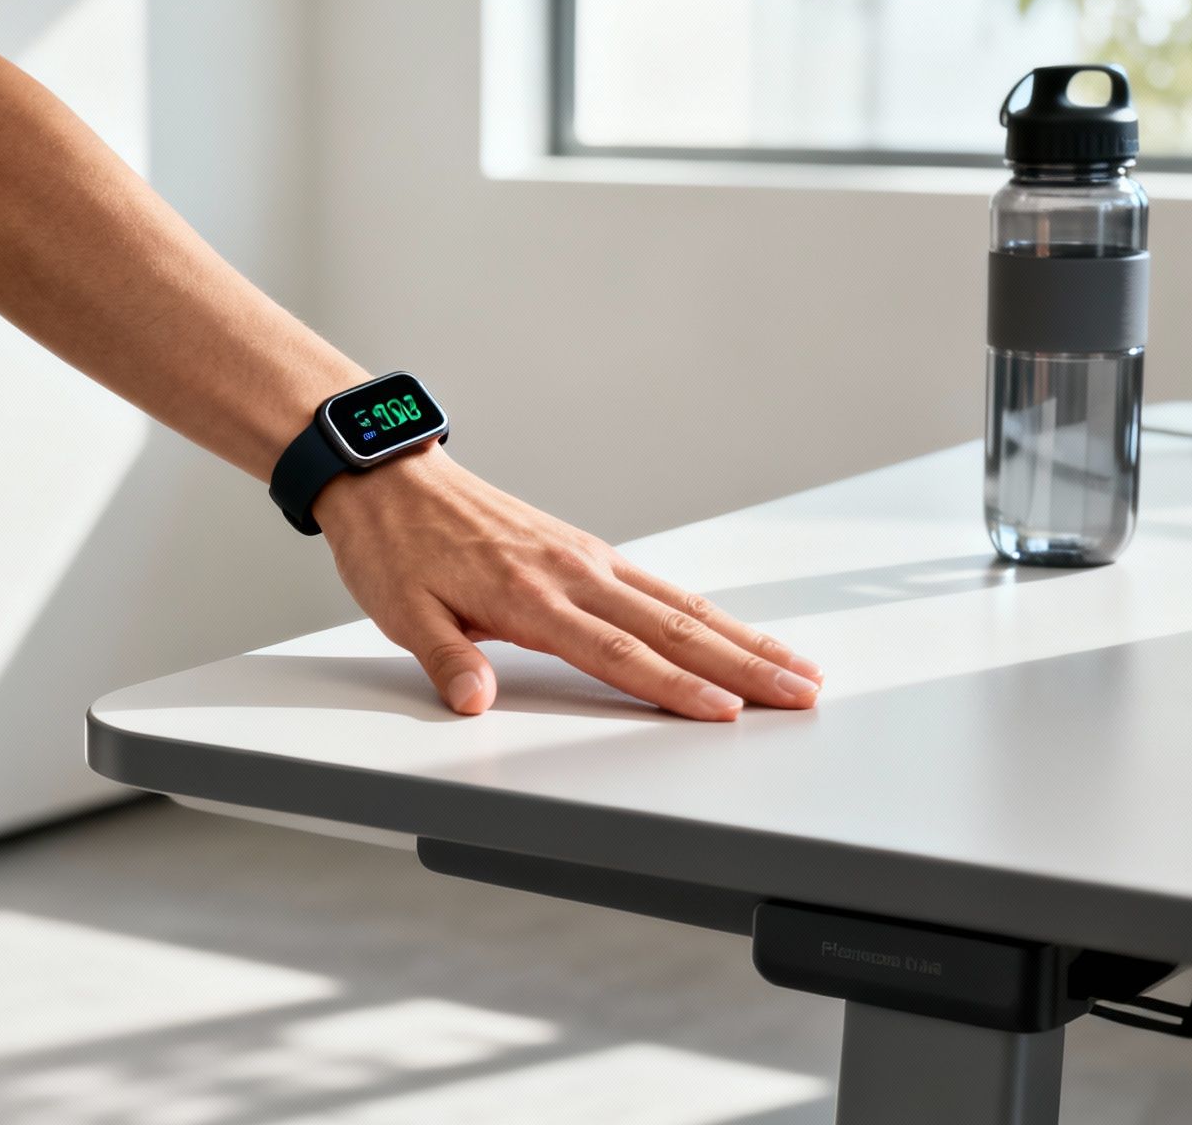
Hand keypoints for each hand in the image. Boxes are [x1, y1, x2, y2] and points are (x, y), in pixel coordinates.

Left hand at [313, 446, 823, 719]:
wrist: (391, 480)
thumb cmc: (395, 548)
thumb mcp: (401, 612)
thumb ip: (446, 659)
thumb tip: (475, 701)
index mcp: (529, 594)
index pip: (615, 652)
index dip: (673, 686)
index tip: (724, 711)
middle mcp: (570, 572)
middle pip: (672, 628)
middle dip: (742, 666)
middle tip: (800, 693)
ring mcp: (585, 558)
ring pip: (680, 604)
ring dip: (742, 639)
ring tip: (798, 667)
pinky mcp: (585, 551)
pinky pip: (659, 586)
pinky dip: (706, 612)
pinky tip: (736, 632)